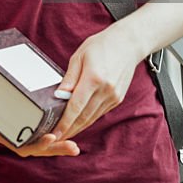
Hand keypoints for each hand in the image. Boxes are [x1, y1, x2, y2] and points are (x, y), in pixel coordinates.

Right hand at [0, 90, 78, 156]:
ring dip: (60, 142)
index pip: (22, 146)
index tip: (50, 138)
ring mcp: (22, 126)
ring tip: (75, 145)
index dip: (36, 145)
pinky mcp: (28, 116)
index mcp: (2, 133)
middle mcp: (14, 133)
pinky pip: (44, 126)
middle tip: (74, 147)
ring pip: (43, 139)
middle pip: (38, 146)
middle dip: (56, 149)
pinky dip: (57, 127)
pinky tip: (69, 122)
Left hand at [51, 25, 144, 140]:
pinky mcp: (117, 99)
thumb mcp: (79, 56)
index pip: (76, 106)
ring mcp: (114, 96)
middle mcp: (106, 91)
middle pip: (84, 117)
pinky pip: (99, 113)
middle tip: (55, 138)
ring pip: (92, 118)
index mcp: (94, 78)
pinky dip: (88, 119)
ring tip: (64, 134)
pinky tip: (78, 123)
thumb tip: (58, 96)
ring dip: (78, 127)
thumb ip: (69, 78)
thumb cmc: (101, 46)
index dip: (64, 122)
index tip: (55, 132)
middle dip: (69, 129)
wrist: (128, 44)